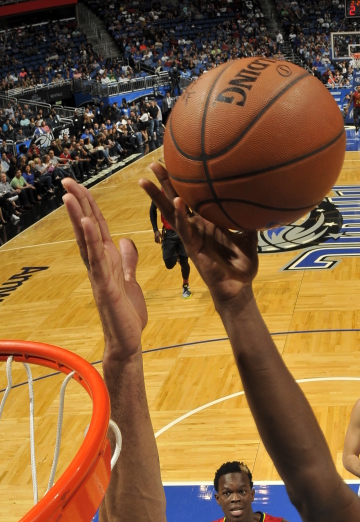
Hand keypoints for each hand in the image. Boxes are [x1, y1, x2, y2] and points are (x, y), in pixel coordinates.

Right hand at [63, 178, 146, 361]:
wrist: (128, 341)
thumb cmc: (127, 313)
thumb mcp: (131, 280)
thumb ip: (127, 261)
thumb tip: (125, 241)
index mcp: (107, 260)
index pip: (97, 227)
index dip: (89, 205)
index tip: (79, 185)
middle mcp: (99, 264)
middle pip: (87, 228)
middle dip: (78, 204)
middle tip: (66, 180)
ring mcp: (99, 275)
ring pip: (87, 242)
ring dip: (78, 218)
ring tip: (69, 196)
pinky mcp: (105, 288)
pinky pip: (98, 261)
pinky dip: (93, 242)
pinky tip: (88, 224)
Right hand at [139, 163, 257, 305]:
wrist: (239, 288)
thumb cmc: (241, 266)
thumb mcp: (249, 238)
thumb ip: (249, 221)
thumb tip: (260, 204)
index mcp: (207, 222)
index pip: (191, 197)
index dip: (183, 183)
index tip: (175, 162)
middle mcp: (197, 227)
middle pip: (175, 200)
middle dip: (164, 183)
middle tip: (152, 164)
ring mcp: (192, 237)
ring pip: (172, 213)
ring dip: (159, 197)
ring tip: (146, 180)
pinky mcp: (193, 248)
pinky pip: (185, 230)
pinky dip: (181, 216)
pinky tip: (177, 202)